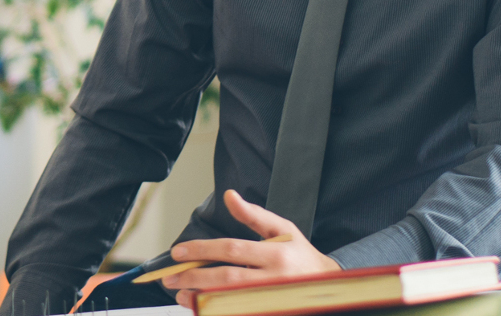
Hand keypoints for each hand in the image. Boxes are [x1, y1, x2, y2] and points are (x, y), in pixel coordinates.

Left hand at [164, 190, 339, 309]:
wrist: (330, 287)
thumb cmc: (302, 255)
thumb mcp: (283, 229)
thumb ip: (254, 215)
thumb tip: (229, 196)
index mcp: (276, 254)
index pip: (231, 250)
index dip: (202, 250)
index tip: (178, 252)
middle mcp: (274, 280)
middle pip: (226, 279)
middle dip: (194, 277)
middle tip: (170, 277)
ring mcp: (272, 301)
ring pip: (230, 300)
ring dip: (201, 298)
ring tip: (180, 293)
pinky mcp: (270, 312)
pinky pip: (238, 312)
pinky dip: (217, 309)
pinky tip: (201, 305)